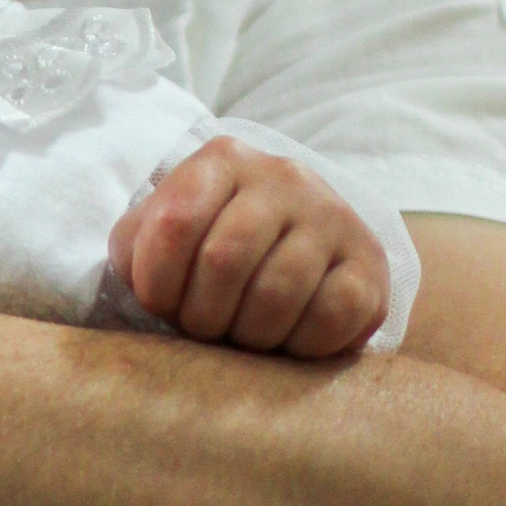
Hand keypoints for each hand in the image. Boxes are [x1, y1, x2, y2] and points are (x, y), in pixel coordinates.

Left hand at [111, 136, 387, 357]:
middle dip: (201, 316)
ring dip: (248, 335)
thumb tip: (138, 277)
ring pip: (278, 293)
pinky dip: (299, 344)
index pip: (174, 223)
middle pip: (224, 261)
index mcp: (223, 160)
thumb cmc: (215, 245)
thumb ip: (136, 247)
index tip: (160, 305)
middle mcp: (283, 176)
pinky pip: (332, 315)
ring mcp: (333, 216)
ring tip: (241, 334)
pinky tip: (286, 338)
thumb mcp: (165, 232)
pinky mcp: (370, 263)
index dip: (157, 283)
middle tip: (203, 329)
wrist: (302, 246)